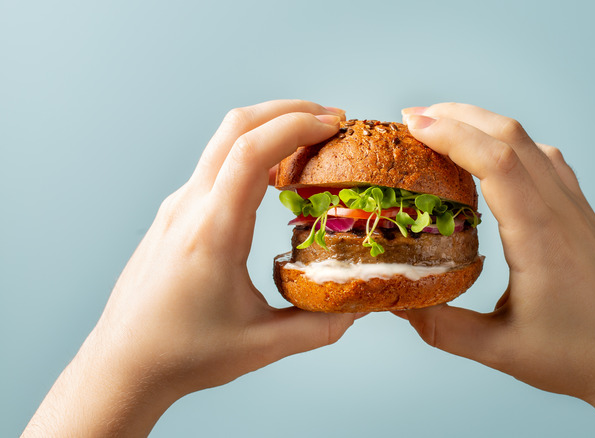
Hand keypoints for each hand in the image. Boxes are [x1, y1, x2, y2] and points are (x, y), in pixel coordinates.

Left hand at [23, 100, 360, 436]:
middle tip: (332, 120)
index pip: (252, 152)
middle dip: (289, 110)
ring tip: (311, 143)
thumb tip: (361, 305)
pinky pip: (216, 165)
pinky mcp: (176, 214)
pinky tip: (277, 177)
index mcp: (212, 232)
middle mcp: (190, 208)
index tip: (335, 124)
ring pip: (223, 141)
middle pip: (236, 127)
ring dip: (270, 128)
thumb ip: (320, 325)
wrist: (122, 363)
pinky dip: (252, 152)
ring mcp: (179, 207)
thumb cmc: (183, 353)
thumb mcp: (262, 345)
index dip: (297, 126)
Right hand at [398, 103, 594, 436]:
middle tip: (414, 118)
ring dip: (485, 125)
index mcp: (540, 238)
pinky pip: (547, 160)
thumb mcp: (499, 350)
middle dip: (459, 116)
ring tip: (445, 127)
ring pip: (531, 143)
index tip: (414, 125)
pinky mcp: (583, 214)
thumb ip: (441, 327)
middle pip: (512, 137)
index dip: (453, 135)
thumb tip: (394, 302)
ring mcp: (577, 208)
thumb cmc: (575, 358)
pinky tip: (493, 156)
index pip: (497, 162)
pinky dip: (511, 144)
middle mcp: (562, 212)